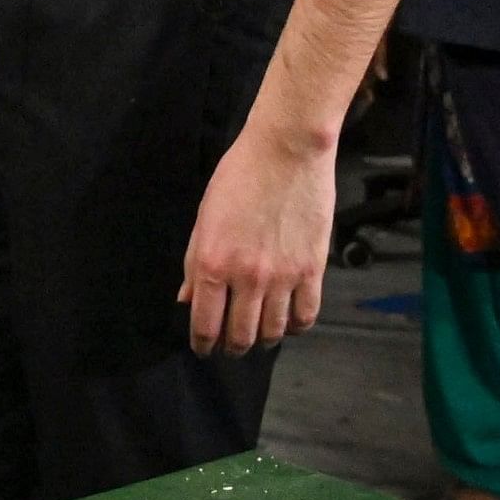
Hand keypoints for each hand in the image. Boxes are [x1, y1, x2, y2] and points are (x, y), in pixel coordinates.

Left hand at [178, 119, 335, 355]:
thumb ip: (194, 263)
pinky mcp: (312, 270)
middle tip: (231, 345)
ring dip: (263, 340)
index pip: (205, 325)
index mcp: (213, 265)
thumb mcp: (204, 218)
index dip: (203, 344)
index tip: (204, 348)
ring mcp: (283, 277)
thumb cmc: (239, 176)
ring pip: (273, 332)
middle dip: (232, 347)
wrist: (286, 151)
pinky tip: (288, 322)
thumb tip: (187, 300)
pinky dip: (295, 327)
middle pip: (240, 337)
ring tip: (259, 335)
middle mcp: (247, 278)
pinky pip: (305, 316)